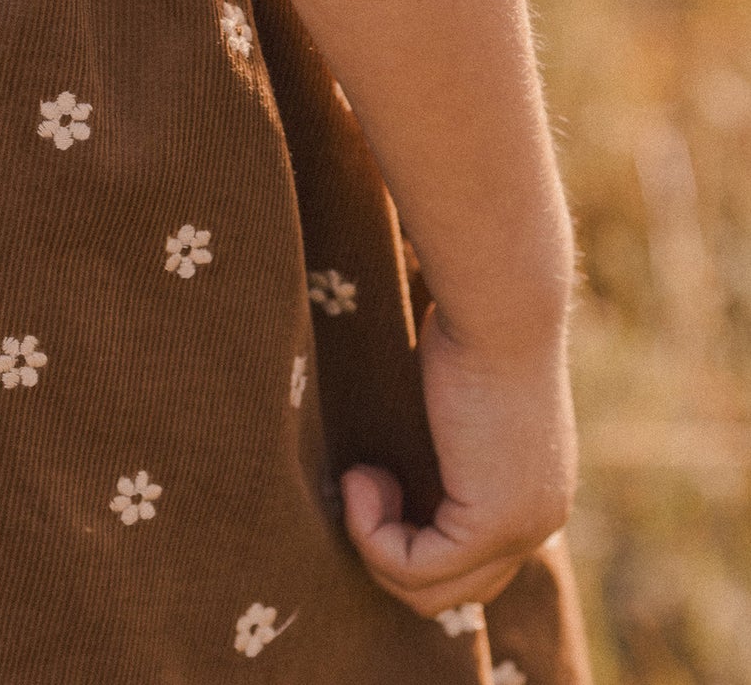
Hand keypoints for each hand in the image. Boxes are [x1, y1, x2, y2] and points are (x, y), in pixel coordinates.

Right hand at [340, 300, 577, 619]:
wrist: (497, 307)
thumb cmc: (469, 326)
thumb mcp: (453, 397)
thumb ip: (442, 443)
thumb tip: (389, 461)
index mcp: (535, 494)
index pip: (472, 562)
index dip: (408, 533)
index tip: (375, 473)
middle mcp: (539, 522)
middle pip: (455, 590)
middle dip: (390, 548)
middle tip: (364, 481)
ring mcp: (522, 530)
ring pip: (432, 592)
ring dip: (375, 543)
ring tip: (360, 477)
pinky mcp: (492, 524)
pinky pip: (415, 568)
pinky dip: (373, 534)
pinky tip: (361, 479)